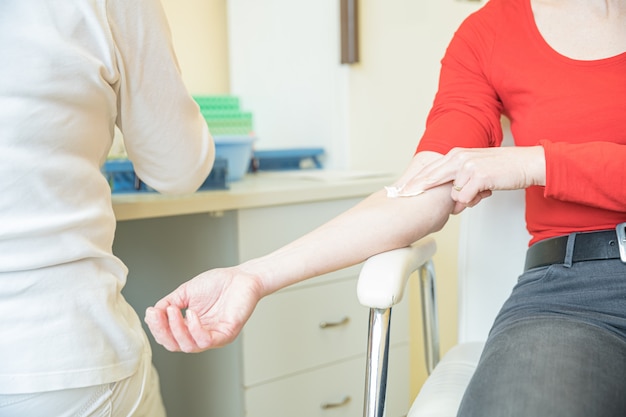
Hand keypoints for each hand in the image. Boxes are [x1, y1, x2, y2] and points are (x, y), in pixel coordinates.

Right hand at [144, 267, 263, 352]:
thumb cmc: (218, 284)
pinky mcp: (226, 334)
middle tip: (158, 314)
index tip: (151, 312)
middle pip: (175, 345)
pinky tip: (191, 314)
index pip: (169, 337)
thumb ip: (168, 303)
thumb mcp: (185, 292)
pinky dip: (195, 329)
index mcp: (190, 327)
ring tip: (173, 311)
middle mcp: (201, 334)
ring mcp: (214, 336)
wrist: (242, 277)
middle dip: (162, 331)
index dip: (157, 328)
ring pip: (188, 346)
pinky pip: (206, 340)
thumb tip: (152, 314)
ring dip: (176, 329)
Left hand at [402, 146, 544, 212]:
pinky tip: (479, 197)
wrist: (525, 164)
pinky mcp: (479, 176)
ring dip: (460, 201)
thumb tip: (449, 197)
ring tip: (473, 197)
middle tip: (403, 196)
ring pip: (451, 192)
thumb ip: (459, 177)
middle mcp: (460, 157)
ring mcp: (469, 166)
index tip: (402, 189)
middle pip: (431, 176)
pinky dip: (470, 202)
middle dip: (416, 188)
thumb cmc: (503, 168)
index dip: (415, 180)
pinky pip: (465, 197)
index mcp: (456, 154)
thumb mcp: (475, 167)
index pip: (430, 168)